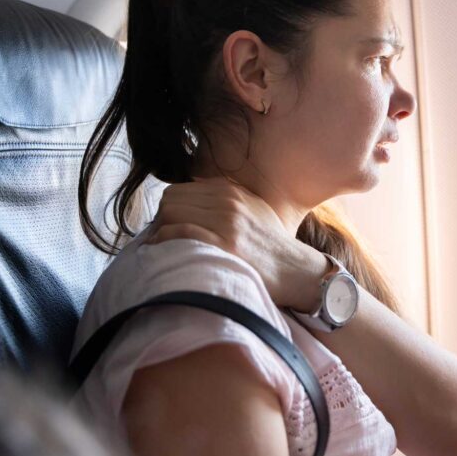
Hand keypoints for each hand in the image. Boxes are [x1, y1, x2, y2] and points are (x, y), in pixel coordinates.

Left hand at [143, 177, 326, 310]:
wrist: (295, 270)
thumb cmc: (271, 244)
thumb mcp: (253, 208)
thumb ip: (225, 195)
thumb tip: (192, 185)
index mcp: (231, 192)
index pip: (178, 190)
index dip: (168, 209)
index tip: (169, 226)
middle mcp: (228, 203)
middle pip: (170, 200)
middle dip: (161, 219)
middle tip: (164, 238)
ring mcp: (226, 224)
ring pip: (171, 214)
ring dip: (161, 231)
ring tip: (164, 247)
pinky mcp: (224, 246)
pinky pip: (180, 232)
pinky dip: (165, 241)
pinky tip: (165, 251)